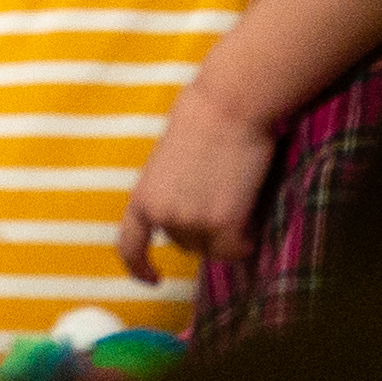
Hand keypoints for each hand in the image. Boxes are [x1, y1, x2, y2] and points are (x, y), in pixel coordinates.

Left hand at [115, 74, 279, 280]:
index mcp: (143, 196)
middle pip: (186, 245)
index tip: (153, 278)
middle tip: (224, 196)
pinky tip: (252, 216)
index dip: (139, 266)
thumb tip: (186, 205)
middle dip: (204, 230)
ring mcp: (193, 222)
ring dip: (227, 234)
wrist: (231, 102)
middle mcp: (164, 215)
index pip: (130, 245)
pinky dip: (246, 240)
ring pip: (214, 249)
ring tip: (239, 197)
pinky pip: (237, 250)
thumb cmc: (205, 114)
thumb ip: (170, 188)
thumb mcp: (170, 157)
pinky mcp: (223, 224)